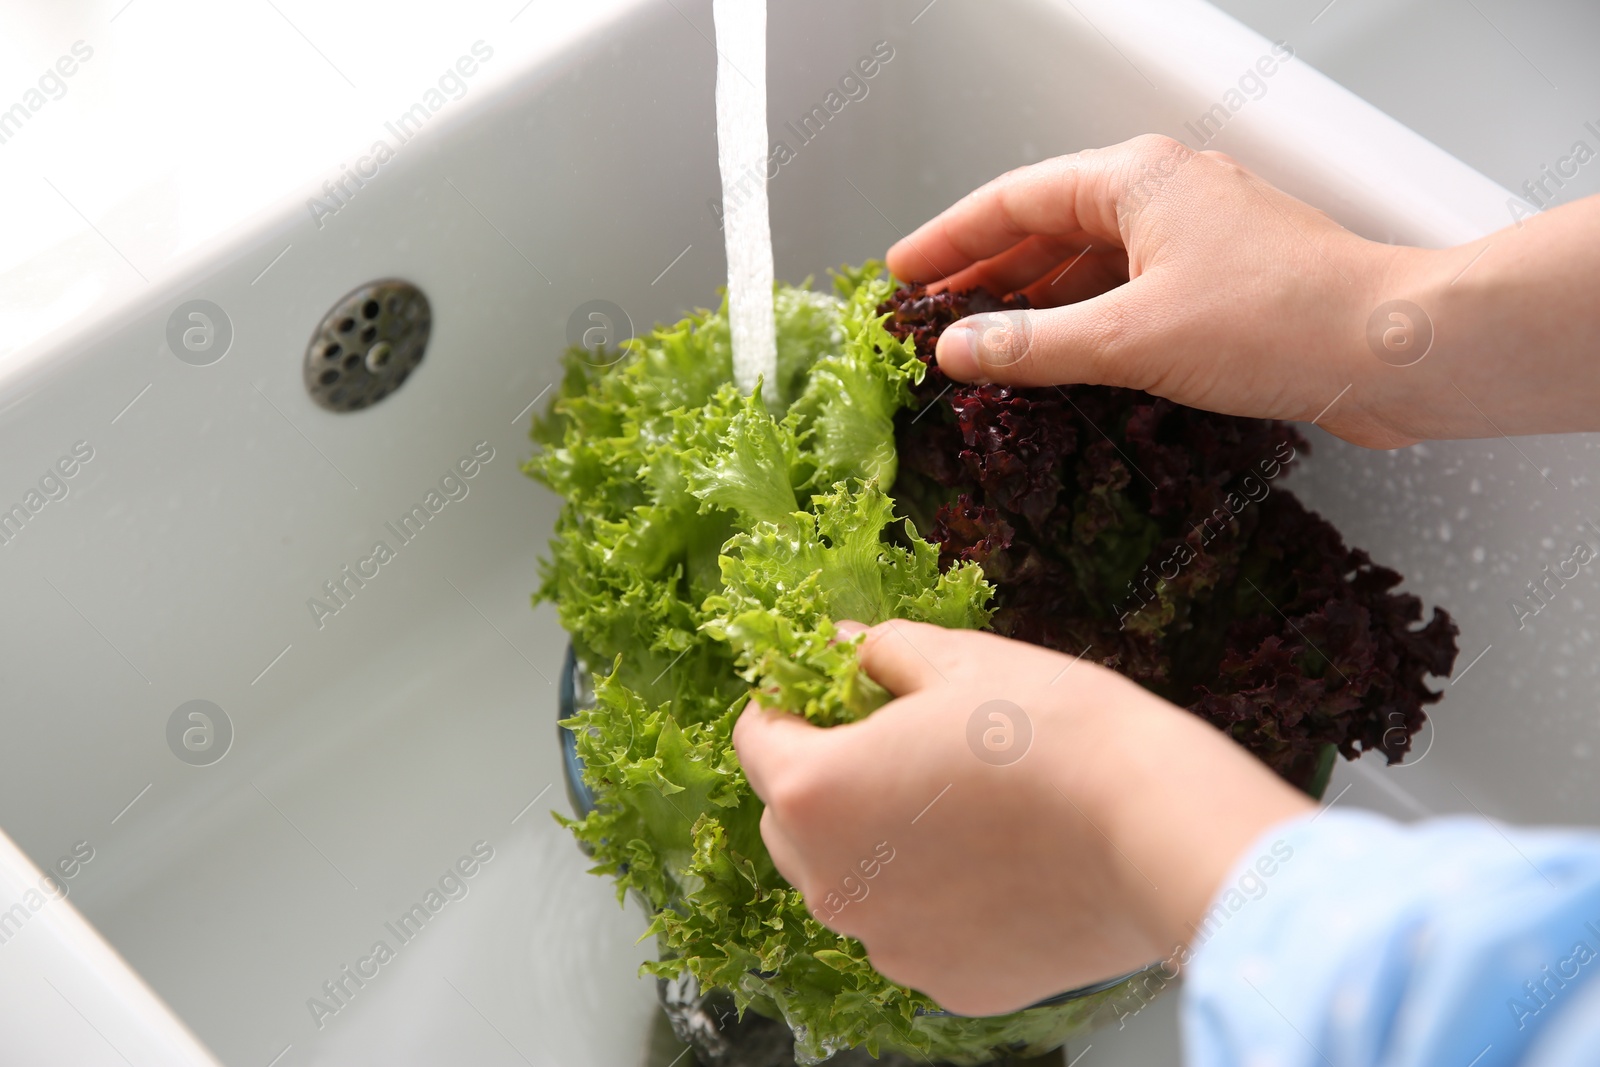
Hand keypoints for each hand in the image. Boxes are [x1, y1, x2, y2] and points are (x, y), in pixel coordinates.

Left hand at [732, 620, 1312, 1015]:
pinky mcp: (950, 984)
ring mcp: (890, 947)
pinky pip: (914, 930)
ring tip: (961, 805)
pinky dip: (936, 899)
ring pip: (852, 882)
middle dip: (827, 779)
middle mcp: (832, 886)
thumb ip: (877, 652)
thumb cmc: (1054, 735)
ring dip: (879, 845)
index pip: (755, 738)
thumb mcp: (956, 659)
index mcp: (813, 794)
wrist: (1155, 829)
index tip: (828, 691)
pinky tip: (999, 861)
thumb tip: (845, 650)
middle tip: (898, 744)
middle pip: (791, 822)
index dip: (790, 703)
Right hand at [886, 135, 1599, 447]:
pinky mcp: (1222, 282)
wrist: (1394, 347)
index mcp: (1135, 180)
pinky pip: (1128, 291)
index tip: (902, 274)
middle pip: (1047, 227)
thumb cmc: (1278, 321)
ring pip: (1089, 262)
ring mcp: (1196, 237)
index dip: (948, 240)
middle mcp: (1164, 194)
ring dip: (1034, 302)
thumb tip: (958, 348)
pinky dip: (1085, 321)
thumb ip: (1033, 347)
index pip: (1011, 200)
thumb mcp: (1130, 339)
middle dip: (985, 274)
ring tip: (980, 343)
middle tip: (930, 316)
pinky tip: (1060, 360)